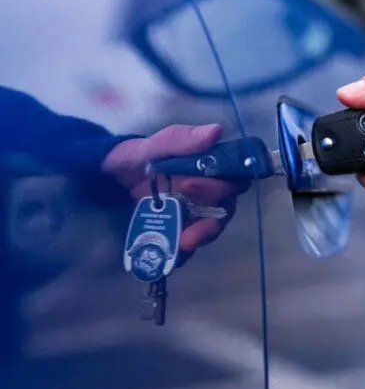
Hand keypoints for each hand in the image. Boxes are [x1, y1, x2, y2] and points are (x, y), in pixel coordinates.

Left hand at [101, 124, 249, 253]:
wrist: (108, 177)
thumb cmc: (135, 157)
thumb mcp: (153, 146)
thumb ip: (180, 140)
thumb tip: (216, 131)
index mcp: (208, 164)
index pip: (232, 175)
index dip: (222, 184)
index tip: (193, 185)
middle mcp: (209, 187)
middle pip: (225, 204)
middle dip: (211, 217)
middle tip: (188, 218)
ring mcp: (196, 208)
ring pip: (212, 224)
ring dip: (201, 235)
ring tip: (183, 246)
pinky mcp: (183, 225)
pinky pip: (192, 238)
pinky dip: (186, 249)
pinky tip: (174, 257)